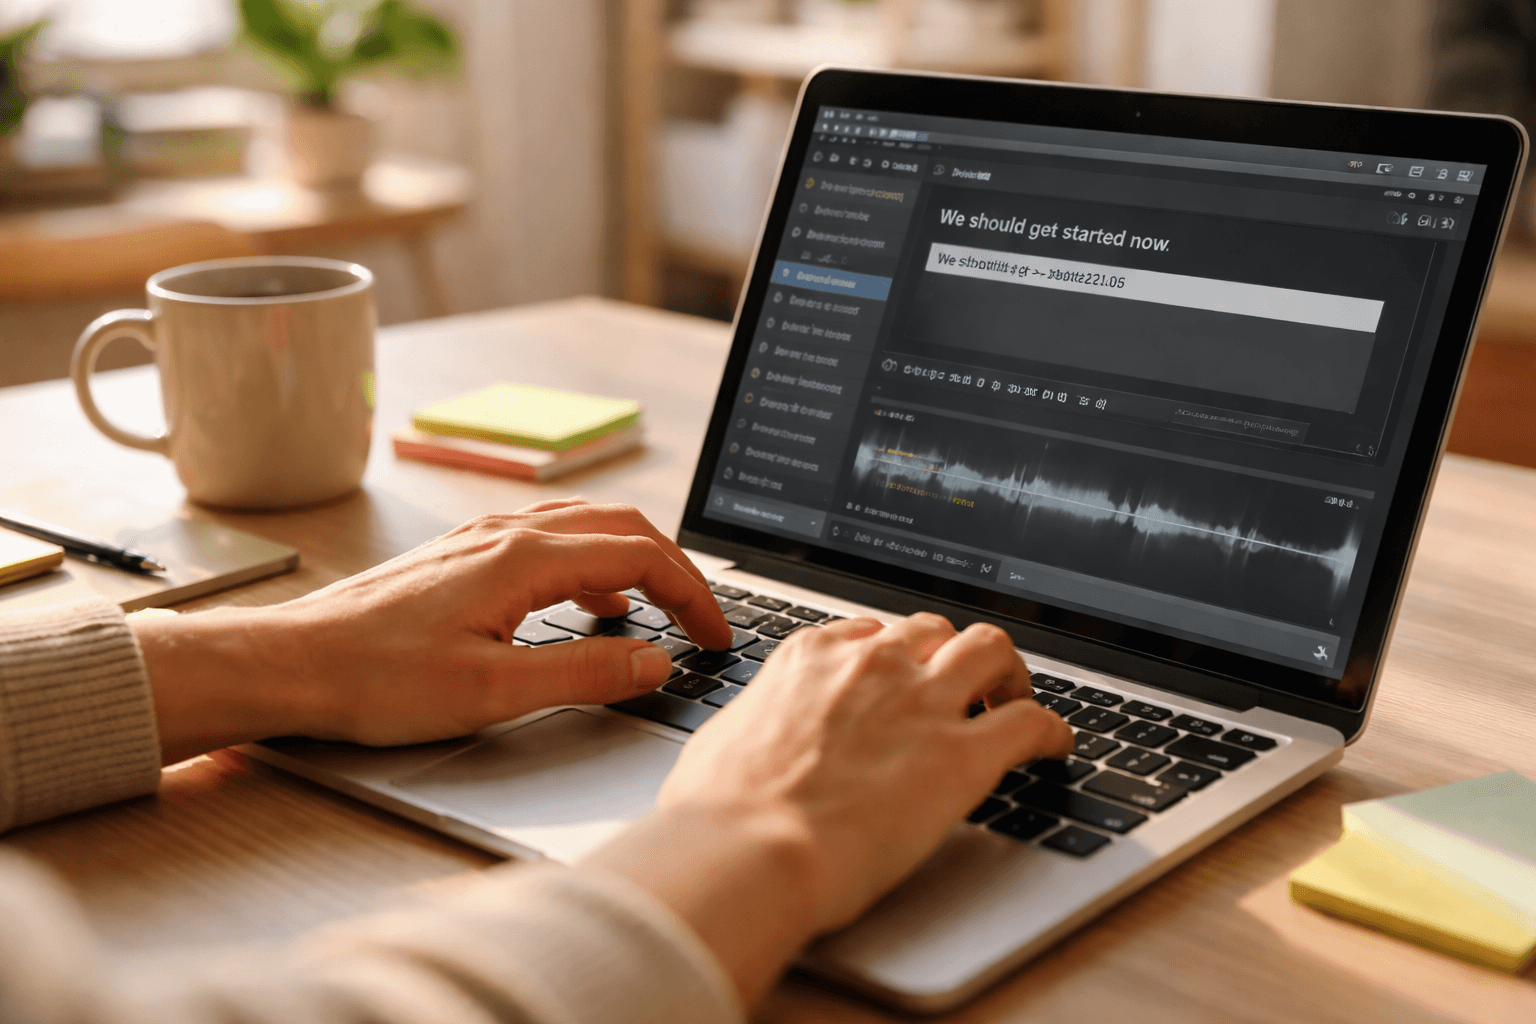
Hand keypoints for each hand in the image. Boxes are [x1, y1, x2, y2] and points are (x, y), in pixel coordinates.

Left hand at [134, 500, 732, 761]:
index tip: (715, 636)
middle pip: (621, 526)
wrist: (291, 665)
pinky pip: (548, 540)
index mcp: (523, 558)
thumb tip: (655, 661)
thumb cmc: (375, 679)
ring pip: (584, 527)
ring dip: (633, 560)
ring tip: (656, 609)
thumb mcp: (493, 692)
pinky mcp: (461, 557)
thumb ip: (585, 672)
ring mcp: (480, 539)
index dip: (692, 595)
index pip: (640, 556)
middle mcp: (505, 534)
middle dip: (673, 570)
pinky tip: (585, 601)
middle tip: (700, 619)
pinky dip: (590, 563)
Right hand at [584, 613, 1072, 1006]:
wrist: (748, 848)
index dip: (893, 656)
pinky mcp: (964, 754)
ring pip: (991, 648)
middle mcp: (871, 664)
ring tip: (1013, 701)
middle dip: (950, 653)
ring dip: (1008, 672)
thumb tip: (748, 745)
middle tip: (959, 689)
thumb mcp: (722, 743)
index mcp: (810, 656)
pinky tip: (1053, 749)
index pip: (871, 632)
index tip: (901, 678)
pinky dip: (1051, 731)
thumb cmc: (718, 812)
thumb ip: (754, 729)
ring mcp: (921, 702)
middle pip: (935, 629)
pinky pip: (1032, 722)